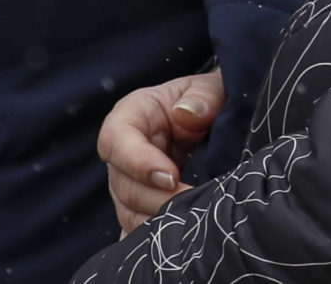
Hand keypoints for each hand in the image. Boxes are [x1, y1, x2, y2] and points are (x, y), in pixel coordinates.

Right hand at [99, 69, 224, 232]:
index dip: (138, 161)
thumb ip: (202, 97)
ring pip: (129, 212)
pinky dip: (152, 238)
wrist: (213, 119)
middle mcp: (123, 153)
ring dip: (158, 220)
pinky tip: (175, 240)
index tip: (171, 175)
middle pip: (123, 184)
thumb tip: (186, 114)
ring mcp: (128, 184)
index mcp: (132, 116)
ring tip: (191, 220)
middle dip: (157, 198)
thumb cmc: (207, 100)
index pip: (116, 140)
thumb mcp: (210, 88)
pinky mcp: (139, 207)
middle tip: (193, 202)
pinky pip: (136, 229)